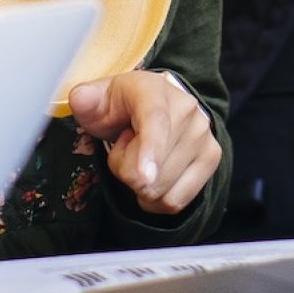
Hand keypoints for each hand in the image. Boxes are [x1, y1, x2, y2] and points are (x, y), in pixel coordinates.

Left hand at [66, 71, 219, 214]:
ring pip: (161, 190)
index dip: (149, 151)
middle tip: (126, 146)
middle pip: (150, 171)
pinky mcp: (212, 158)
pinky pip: (175, 201)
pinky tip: (154, 176)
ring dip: (140, 185)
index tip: (141, 178)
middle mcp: (187, 110)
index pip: (155, 123)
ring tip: (142, 158)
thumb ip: (85, 99)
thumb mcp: (98, 99)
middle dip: (125, 169)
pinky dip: (156, 200)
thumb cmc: (122, 105)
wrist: (158, 105)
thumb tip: (80, 99)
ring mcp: (204, 135)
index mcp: (154, 91)